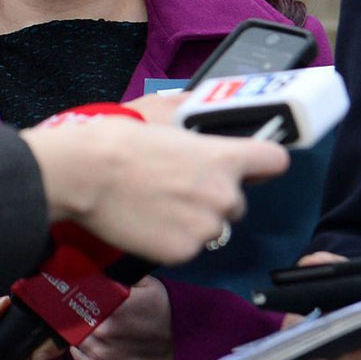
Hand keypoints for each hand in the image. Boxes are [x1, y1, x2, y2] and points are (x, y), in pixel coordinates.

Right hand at [21, 109, 288, 265]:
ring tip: (157, 205)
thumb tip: (200, 106)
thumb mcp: (161, 116)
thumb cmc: (118, 141)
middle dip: (214, 197)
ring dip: (193, 221)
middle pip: (237, 202)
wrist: (84, 174)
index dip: (261, 164)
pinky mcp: (183, 253)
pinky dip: (171, 240)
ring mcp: (205, 228)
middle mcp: (224, 195)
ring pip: (212, 228)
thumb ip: (193, 120)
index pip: (275, 162)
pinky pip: (188, 248)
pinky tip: (147, 222)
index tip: (248, 166)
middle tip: (178, 187)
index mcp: (225, 157)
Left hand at [71, 276, 173, 359]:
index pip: (80, 295)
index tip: (79, 288)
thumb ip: (120, 275)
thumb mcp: (148, 284)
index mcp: (112, 306)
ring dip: (81, 330)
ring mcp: (102, 355)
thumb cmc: (167, 312)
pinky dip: (81, 349)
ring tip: (91, 324)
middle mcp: (103, 332)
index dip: (78, 291)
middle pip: (75, 317)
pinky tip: (91, 341)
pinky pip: (79, 358)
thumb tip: (97, 267)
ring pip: (76, 337)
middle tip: (86, 307)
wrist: (186, 349)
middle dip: (80, 312)